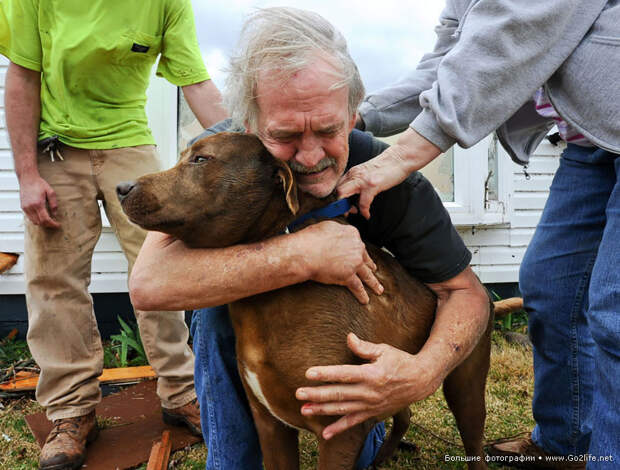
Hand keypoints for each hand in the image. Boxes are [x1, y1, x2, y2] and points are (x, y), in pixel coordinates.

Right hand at [19, 174, 59, 227]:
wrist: (27, 179)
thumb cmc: (39, 184)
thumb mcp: (50, 192)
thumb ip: (54, 204)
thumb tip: (55, 214)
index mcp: (38, 204)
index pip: (45, 219)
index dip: (52, 224)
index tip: (58, 225)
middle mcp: (30, 207)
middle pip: (40, 222)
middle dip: (48, 225)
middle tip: (55, 224)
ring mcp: (25, 208)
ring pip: (34, 221)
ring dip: (42, 223)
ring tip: (49, 221)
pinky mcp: (23, 207)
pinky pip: (29, 218)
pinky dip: (36, 220)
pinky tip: (42, 217)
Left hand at [295, 333, 442, 439]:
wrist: (421, 381)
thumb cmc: (401, 361)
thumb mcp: (384, 349)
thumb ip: (364, 347)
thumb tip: (348, 337)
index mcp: (371, 374)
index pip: (344, 374)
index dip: (326, 374)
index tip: (309, 373)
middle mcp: (370, 392)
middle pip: (339, 393)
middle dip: (317, 394)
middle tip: (298, 393)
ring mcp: (371, 405)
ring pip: (342, 409)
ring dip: (323, 410)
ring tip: (305, 410)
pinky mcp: (373, 413)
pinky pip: (353, 422)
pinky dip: (339, 429)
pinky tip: (325, 434)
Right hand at [298, 221, 382, 303]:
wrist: (305, 252)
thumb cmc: (311, 238)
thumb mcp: (326, 226)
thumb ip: (336, 230)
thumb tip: (336, 233)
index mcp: (352, 234)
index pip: (357, 243)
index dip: (359, 250)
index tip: (360, 254)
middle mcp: (356, 248)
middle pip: (365, 258)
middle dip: (370, 265)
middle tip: (373, 270)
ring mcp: (354, 263)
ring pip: (367, 274)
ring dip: (373, 283)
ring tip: (378, 289)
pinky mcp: (349, 276)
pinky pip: (357, 287)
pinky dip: (362, 295)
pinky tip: (365, 300)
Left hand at [337, 128, 440, 218]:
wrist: (399, 157)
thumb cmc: (386, 166)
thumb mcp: (367, 172)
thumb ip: (358, 180)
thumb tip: (353, 194)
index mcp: (352, 172)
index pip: (336, 186)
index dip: (336, 199)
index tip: (341, 207)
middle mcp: (354, 175)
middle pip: (336, 190)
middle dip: (336, 204)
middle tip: (345, 212)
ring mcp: (362, 180)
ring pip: (342, 194)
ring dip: (346, 208)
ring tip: (354, 213)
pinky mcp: (372, 185)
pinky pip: (363, 203)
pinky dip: (364, 211)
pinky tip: (367, 215)